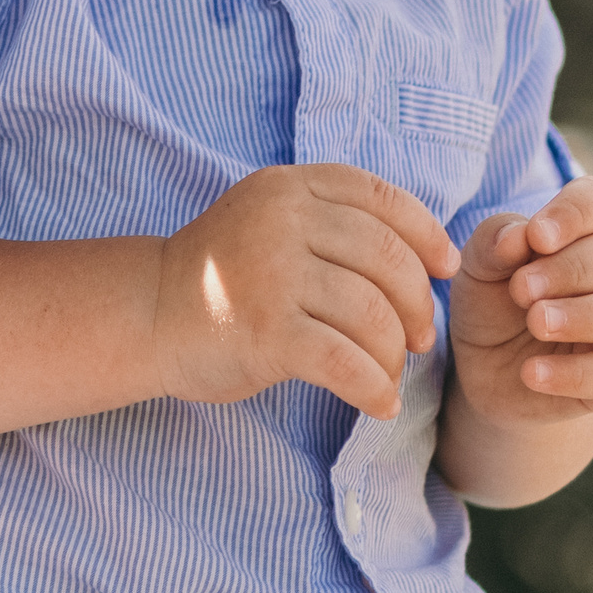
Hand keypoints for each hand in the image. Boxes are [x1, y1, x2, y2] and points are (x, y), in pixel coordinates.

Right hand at [152, 165, 457, 420]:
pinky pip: (347, 363)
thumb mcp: (269, 222)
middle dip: (416, 305)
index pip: (379, 197)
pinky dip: (373, 389)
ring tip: (388, 373)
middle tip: (418, 339)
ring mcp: (272, 274)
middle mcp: (281, 221)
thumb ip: (329, 223)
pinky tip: (377, 404)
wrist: (149, 314)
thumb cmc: (223, 277)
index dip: (424, 233)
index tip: (443, 270)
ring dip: (394, 354)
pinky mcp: (266, 331)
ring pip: (374, 315)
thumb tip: (425, 260)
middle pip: (388, 259)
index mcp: (287, 188)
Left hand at [448, 175, 592, 428]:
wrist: (488, 366)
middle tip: (521, 289)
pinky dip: (575, 373)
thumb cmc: (493, 297)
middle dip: (571, 269)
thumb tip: (519, 236)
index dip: (574, 214)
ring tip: (536, 322)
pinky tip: (532, 372)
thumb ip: (495, 242)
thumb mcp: (479, 265)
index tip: (537, 236)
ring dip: (584, 316)